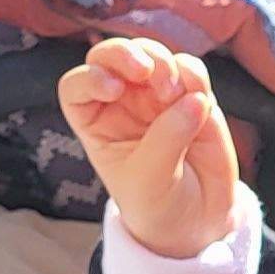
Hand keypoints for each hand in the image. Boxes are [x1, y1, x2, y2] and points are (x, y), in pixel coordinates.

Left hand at [58, 37, 239, 261]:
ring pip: (154, 55)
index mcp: (95, 123)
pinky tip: (197, 99)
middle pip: (111, 57)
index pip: (77, 87)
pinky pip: (190, 69)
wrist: (196, 220)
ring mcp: (156, 95)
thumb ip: (166, 140)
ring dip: (164, 63)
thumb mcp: (149, 181)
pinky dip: (193, 74)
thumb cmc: (157, 205)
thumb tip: (193, 100)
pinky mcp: (191, 96)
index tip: (112, 89)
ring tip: (174, 93)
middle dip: (127, 54)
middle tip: (146, 70)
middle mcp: (122, 102)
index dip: (89, 78)